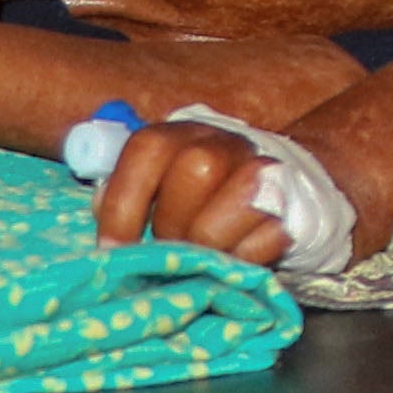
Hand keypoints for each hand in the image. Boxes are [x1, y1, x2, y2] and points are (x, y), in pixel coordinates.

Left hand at [91, 115, 302, 265]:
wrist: (282, 192)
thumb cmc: (202, 200)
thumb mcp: (158, 189)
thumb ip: (123, 194)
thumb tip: (100, 216)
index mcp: (184, 134)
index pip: (149, 147)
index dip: (123, 201)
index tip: (110, 248)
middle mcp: (227, 142)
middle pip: (195, 168)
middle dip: (174, 222)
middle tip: (171, 246)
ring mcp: (265, 170)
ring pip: (234, 202)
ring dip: (211, 244)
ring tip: (204, 256)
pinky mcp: (293, 205)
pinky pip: (268, 236)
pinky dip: (245, 258)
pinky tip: (238, 257)